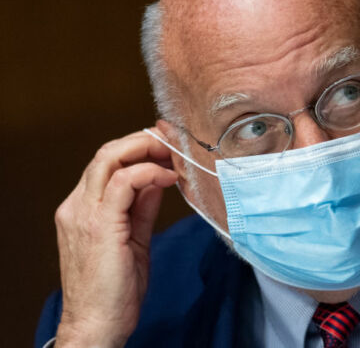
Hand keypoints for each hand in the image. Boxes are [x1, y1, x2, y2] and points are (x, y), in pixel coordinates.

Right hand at [54, 129, 177, 346]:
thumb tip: (159, 179)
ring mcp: (84, 214)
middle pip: (107, 152)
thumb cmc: (114, 290)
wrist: (97, 325)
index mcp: (83, 208)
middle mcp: (78, 206)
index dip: (139, 147)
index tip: (168, 144)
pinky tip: (169, 177)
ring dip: (146, 149)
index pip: (108, 162)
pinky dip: (148, 172)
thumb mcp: (134, 238)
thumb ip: (143, 206)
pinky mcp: (99, 225)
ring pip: (109, 158)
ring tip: (175, 152)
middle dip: (144, 140)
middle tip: (174, 140)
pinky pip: (123, 182)